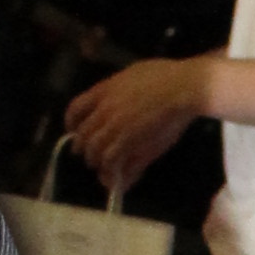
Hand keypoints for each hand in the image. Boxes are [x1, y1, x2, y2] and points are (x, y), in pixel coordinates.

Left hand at [63, 57, 199, 190]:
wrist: (183, 87)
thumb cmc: (167, 76)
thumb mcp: (134, 73)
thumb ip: (118, 86)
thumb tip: (112, 93)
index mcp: (104, 90)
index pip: (75, 109)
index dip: (71, 124)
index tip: (73, 131)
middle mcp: (104, 109)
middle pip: (83, 135)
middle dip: (84, 150)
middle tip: (91, 157)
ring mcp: (115, 127)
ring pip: (94, 152)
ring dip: (98, 164)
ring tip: (104, 171)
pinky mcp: (128, 141)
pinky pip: (111, 163)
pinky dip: (112, 175)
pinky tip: (116, 181)